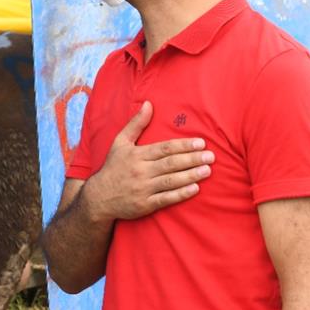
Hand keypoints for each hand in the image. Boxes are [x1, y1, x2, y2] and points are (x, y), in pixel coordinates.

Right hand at [81, 100, 212, 221]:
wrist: (98, 198)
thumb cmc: (113, 167)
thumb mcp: (120, 142)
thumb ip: (136, 124)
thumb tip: (148, 104)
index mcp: (136, 155)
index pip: (164, 148)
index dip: (184, 145)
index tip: (200, 143)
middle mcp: (140, 171)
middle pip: (170, 163)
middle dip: (192, 159)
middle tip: (210, 156)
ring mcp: (143, 189)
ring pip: (170, 181)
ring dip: (191, 175)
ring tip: (207, 170)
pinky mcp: (144, 205)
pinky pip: (165, 199)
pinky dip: (180, 194)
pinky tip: (195, 189)